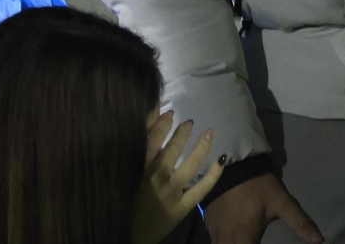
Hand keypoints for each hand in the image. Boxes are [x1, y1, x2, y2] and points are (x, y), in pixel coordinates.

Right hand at [132, 112, 224, 243]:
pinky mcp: (181, 208)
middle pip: (172, 149)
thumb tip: (147, 121)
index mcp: (138, 169)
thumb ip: (135, 150)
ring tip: (208, 132)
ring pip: (190, 165)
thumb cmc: (123, 203)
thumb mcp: (125, 175)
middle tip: (190, 123)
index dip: (161, 124)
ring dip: (201, 147)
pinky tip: (221, 159)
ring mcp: (170, 193)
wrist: (127, 236)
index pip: (151, 140)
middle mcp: (155, 178)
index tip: (170, 113)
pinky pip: (201, 189)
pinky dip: (213, 174)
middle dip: (182, 133)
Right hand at [203, 170, 322, 243]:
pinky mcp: (208, 221)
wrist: (232, 162)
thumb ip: (299, 222)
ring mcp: (215, 230)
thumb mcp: (281, 201)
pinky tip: (231, 239)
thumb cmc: (258, 185)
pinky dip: (222, 243)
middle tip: (251, 241)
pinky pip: (213, 240)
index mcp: (245, 237)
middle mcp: (227, 238)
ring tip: (242, 240)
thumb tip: (320, 240)